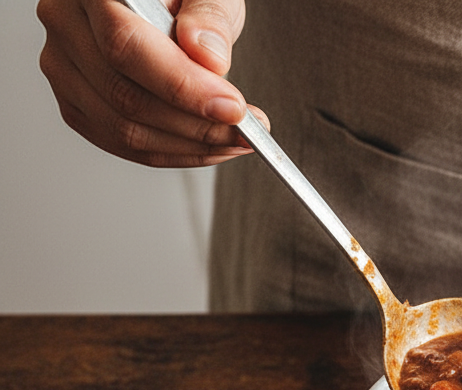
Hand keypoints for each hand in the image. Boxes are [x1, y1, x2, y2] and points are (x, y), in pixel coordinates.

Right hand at [37, 0, 266, 166]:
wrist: (159, 1)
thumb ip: (209, 17)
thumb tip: (208, 56)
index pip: (126, 47)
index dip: (183, 87)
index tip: (232, 108)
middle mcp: (67, 26)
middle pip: (125, 96)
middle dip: (197, 124)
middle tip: (245, 128)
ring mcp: (65, 68)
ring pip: (123, 129)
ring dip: (190, 146)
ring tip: (236, 139)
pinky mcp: (77, 102)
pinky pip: (122, 144)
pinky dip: (173, 152)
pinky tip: (208, 146)